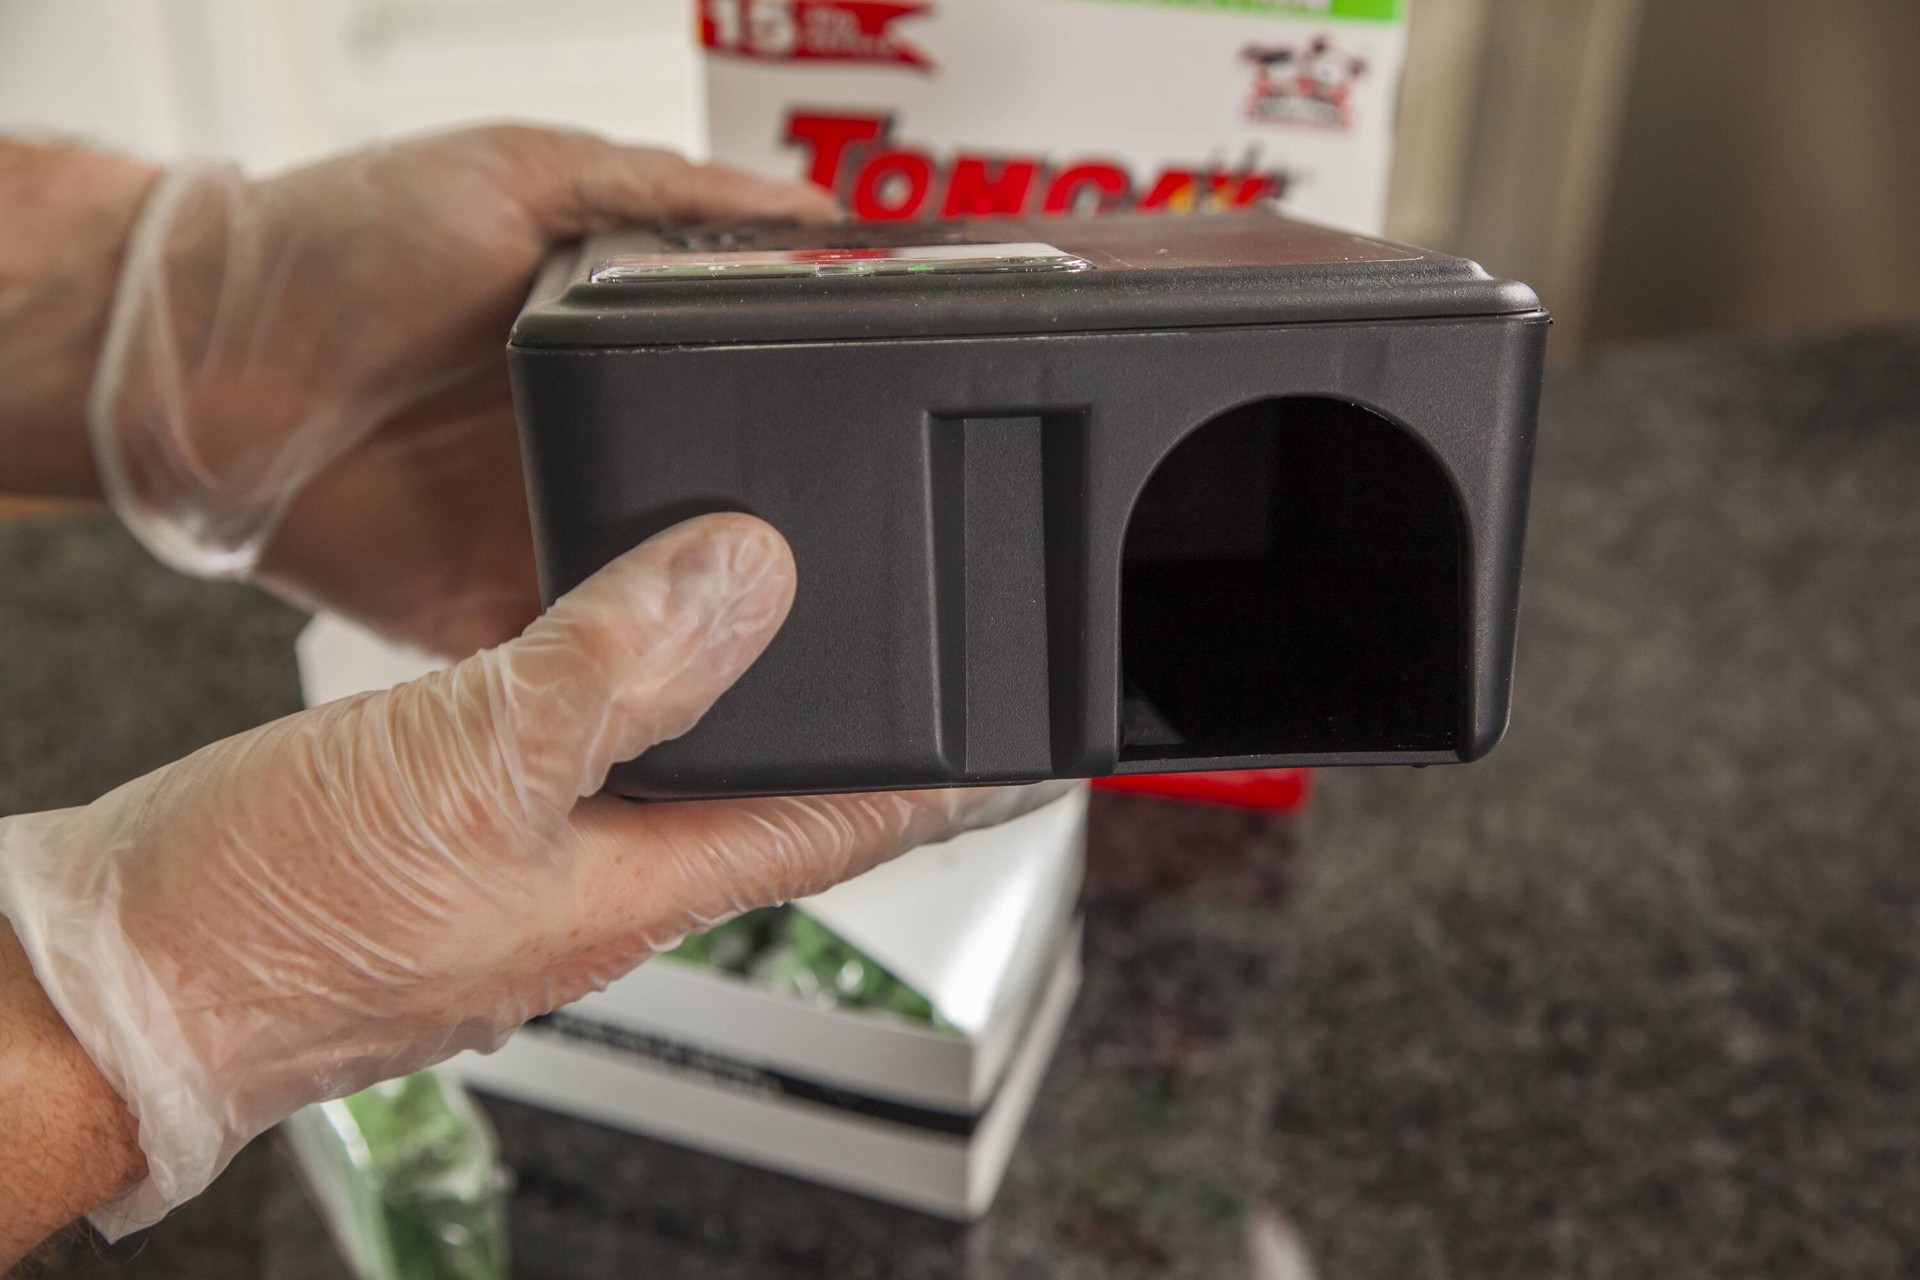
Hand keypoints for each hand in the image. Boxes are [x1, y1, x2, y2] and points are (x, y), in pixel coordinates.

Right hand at [0, 513, 1062, 1239]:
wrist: (111, 987)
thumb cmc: (265, 923)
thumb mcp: (460, 765)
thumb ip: (611, 667)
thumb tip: (751, 576)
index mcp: (640, 885)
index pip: (853, 825)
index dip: (960, 779)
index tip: (1045, 742)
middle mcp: (607, 886)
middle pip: (788, 803)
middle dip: (878, 740)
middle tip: (949, 670)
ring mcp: (537, 873)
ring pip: (693, 778)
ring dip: (765, 714)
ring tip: (816, 644)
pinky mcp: (465, 845)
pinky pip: (597, 762)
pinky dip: (643, 699)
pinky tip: (628, 659)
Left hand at [88, 126, 837, 657]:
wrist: (198, 365)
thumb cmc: (338, 242)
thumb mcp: (524, 174)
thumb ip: (664, 190)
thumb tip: (806, 204)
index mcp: (627, 367)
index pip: (757, 415)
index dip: (816, 439)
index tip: (881, 456)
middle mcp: (607, 464)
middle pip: (741, 531)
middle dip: (794, 557)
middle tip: (848, 564)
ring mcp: (560, 551)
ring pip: (681, 616)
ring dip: (723, 627)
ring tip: (779, 628)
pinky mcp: (500, 626)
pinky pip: (588, 679)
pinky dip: (630, 693)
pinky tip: (683, 684)